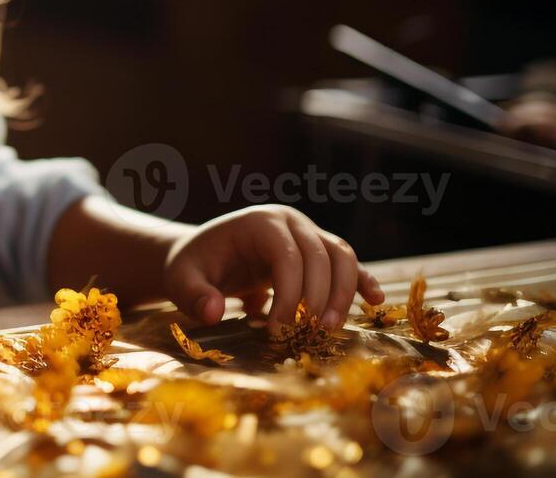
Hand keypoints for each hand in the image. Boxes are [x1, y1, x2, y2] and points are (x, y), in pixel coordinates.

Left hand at [161, 205, 383, 334]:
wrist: (201, 257)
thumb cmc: (192, 266)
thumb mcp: (180, 279)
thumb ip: (192, 294)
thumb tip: (213, 311)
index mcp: (259, 222)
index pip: (288, 255)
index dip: (290, 293)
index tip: (278, 328)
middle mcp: (289, 222)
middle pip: (321, 255)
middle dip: (320, 296)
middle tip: (309, 333)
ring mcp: (307, 233)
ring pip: (342, 256)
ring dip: (343, 293)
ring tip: (330, 328)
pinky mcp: (316, 251)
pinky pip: (346, 263)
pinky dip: (360, 281)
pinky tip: (375, 301)